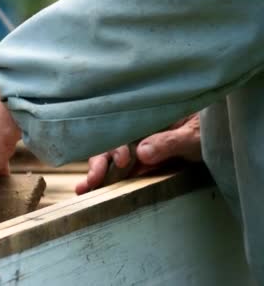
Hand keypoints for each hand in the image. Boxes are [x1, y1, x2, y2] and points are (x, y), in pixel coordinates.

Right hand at [75, 114, 200, 194]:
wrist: (223, 139)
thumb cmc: (209, 129)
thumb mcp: (194, 135)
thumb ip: (170, 141)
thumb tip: (141, 153)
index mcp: (147, 119)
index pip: (122, 130)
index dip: (117, 145)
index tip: (123, 161)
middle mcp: (139, 133)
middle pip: (110, 145)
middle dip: (98, 163)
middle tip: (92, 181)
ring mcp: (141, 149)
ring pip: (112, 160)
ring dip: (97, 174)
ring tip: (84, 190)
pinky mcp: (145, 165)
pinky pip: (123, 172)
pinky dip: (107, 181)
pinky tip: (92, 190)